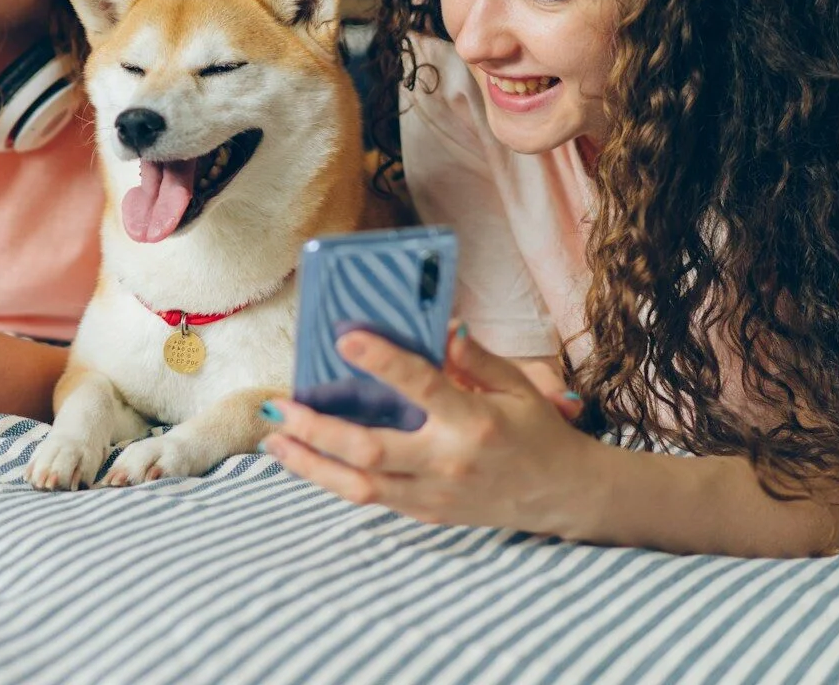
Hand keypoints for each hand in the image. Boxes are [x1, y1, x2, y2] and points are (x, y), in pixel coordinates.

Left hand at [262, 327, 605, 536]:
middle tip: (278, 407)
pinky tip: (306, 458)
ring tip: (274, 440)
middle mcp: (449, 461)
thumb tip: (441, 326)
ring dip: (310, 464)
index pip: (420, 386)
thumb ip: (475, 359)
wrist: (564, 494)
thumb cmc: (537, 431)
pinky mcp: (428, 513)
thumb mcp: (517, 386)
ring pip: (359, 487)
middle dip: (316, 430)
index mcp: (473, 421)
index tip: (344, 337)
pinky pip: (372, 499)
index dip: (381, 361)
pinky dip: (334, 480)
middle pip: (370, 451)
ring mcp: (435, 494)